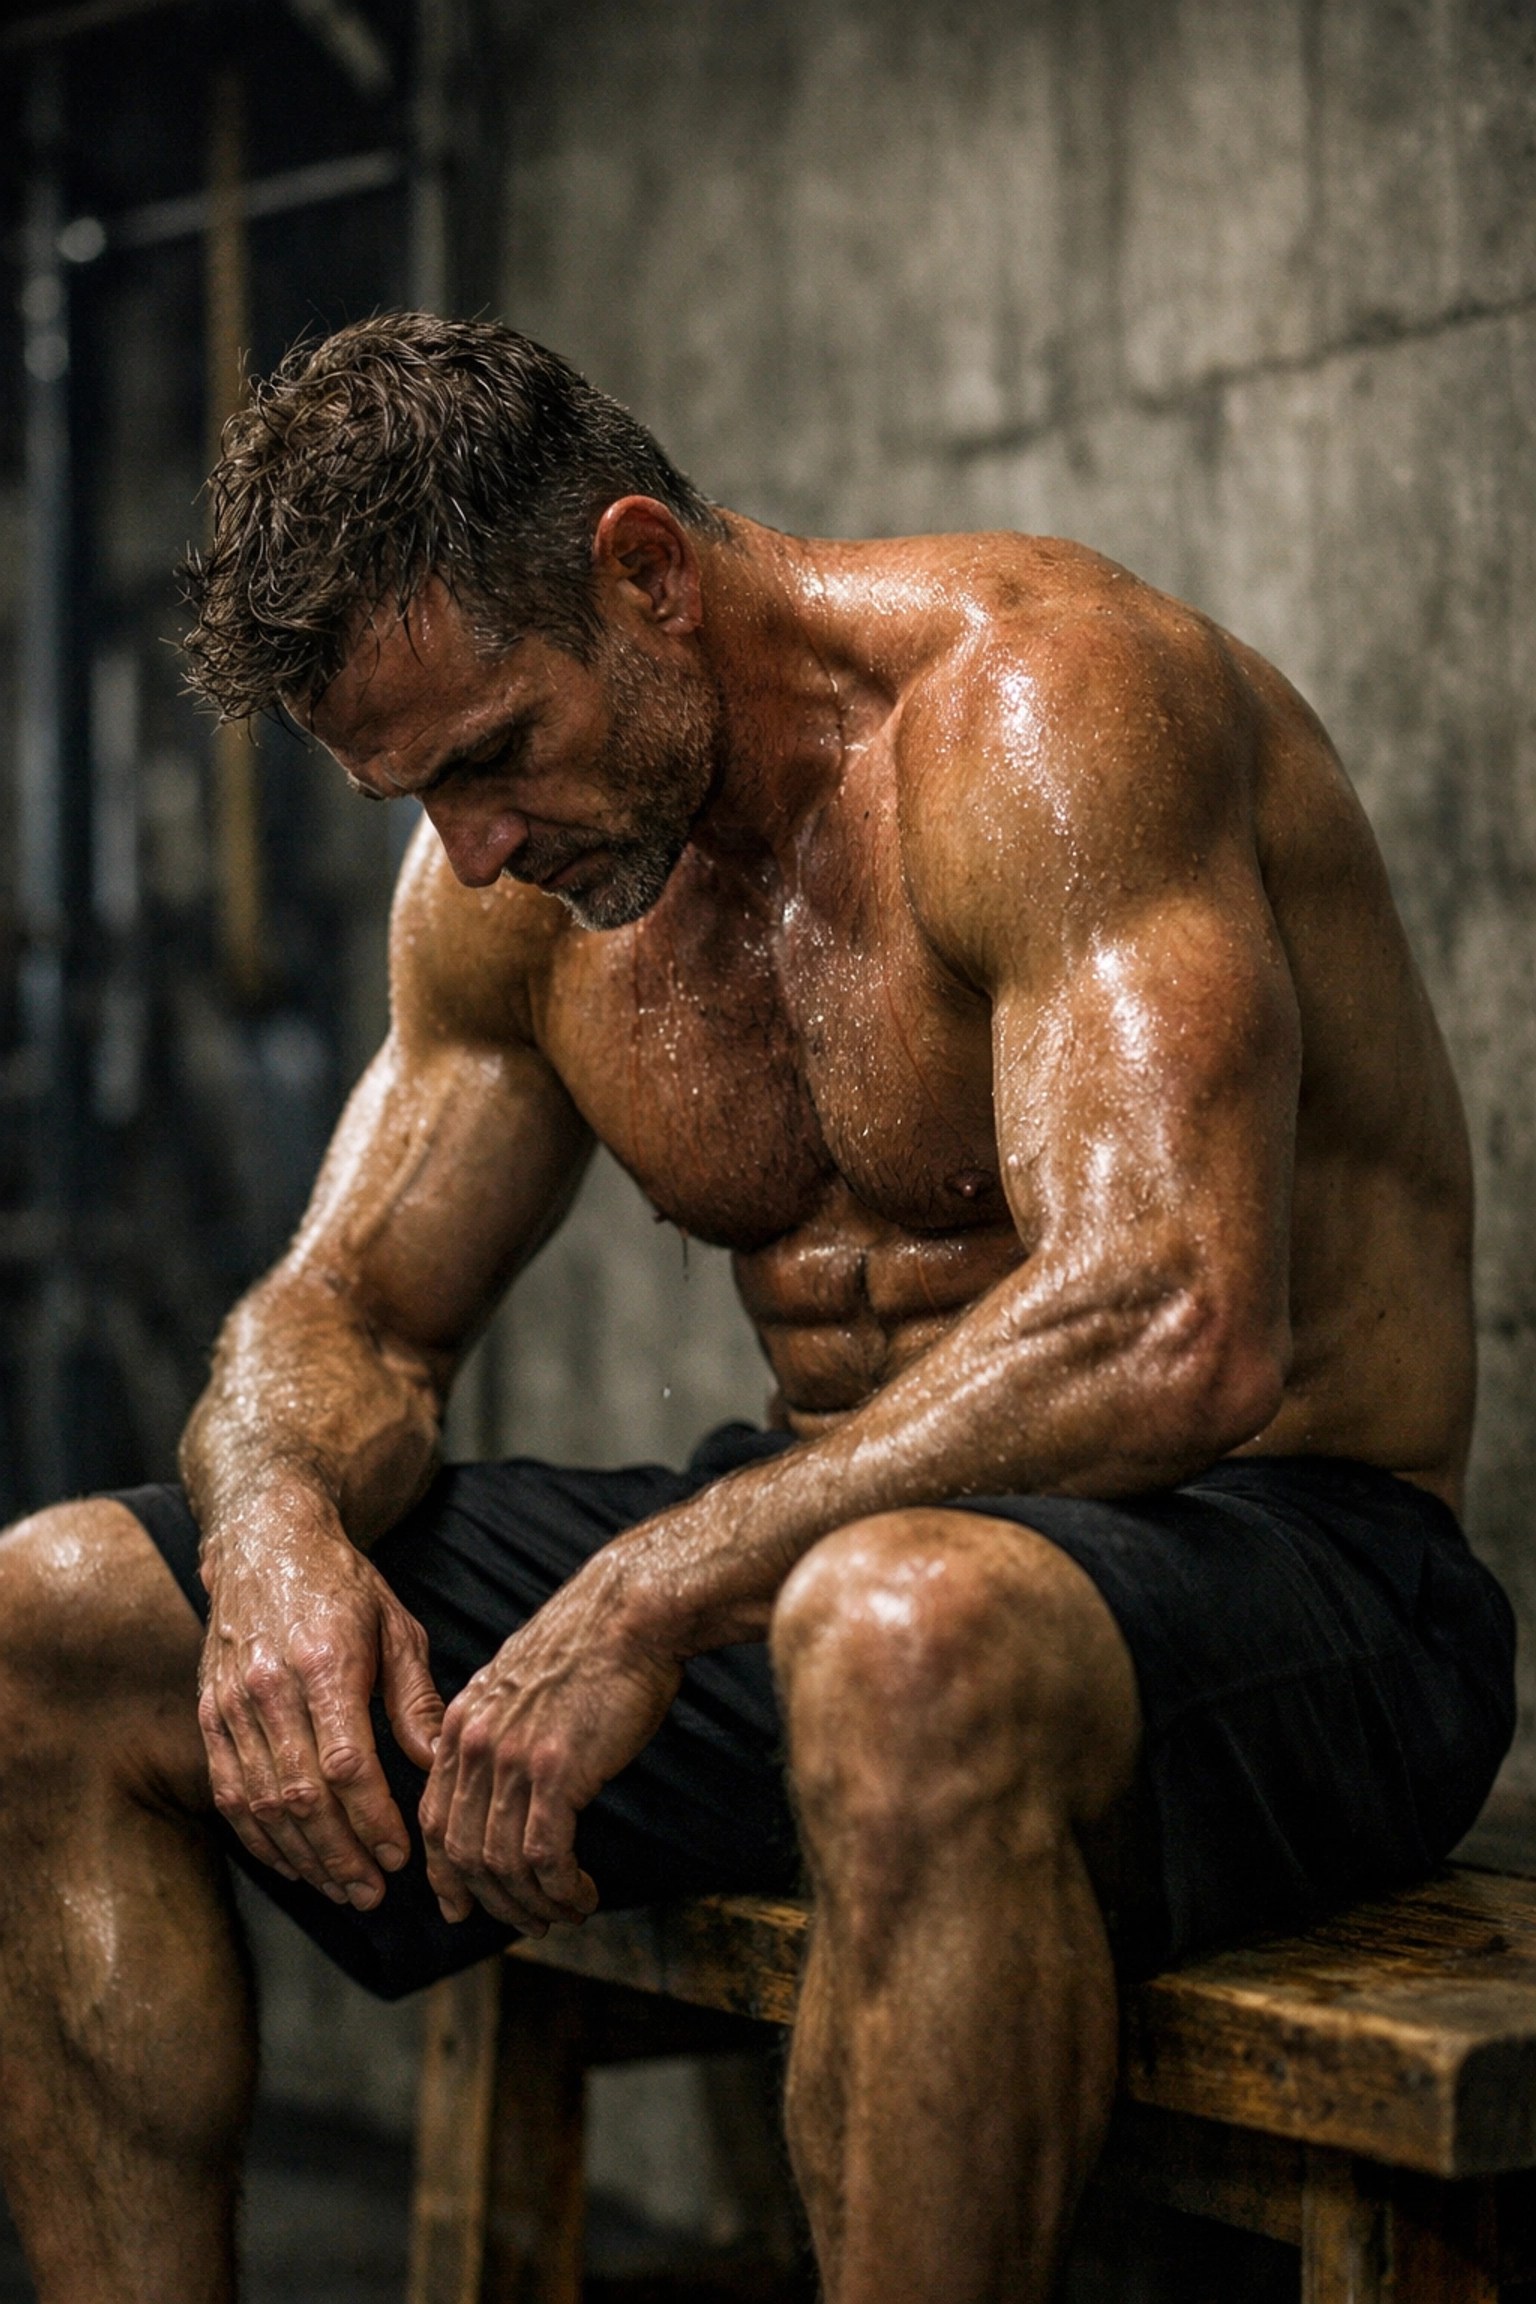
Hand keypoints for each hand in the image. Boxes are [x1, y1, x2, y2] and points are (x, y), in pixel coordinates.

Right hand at [197, 1495, 442, 1910]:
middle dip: (340, 1854)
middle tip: (373, 1892)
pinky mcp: (209, 1713)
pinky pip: (228, 1792)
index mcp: (325, 1661)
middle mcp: (271, 1686)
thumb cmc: (343, 1584)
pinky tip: (291, 1863)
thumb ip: (415, 1698)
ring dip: (302, 1857)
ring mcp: (232, 1703)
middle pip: (301, 1795)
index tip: (400, 1854)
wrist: (264, 1542)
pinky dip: (259, 1837)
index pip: (345, 1763)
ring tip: (341, 1889)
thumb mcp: (397, 1625)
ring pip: (261, 1803)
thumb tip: (438, 1764)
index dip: (372, 1819)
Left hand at [420, 1555, 681, 1933]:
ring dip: (532, 1902)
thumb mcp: (523, 1683)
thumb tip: (506, 1776)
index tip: (461, 1905)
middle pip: (461, 1850)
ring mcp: (512, 1758)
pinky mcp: (556, 1771)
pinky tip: (583, 1894)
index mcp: (462, 1722)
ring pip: (501, 1862)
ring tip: (563, 1913)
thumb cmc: (592, 1644)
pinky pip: (544, 1855)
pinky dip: (561, 1888)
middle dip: (491, 1900)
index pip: (434, 1816)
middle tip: (527, 1922)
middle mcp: (475, 1744)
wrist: (632, 1610)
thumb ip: (501, 1727)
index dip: (444, 1872)